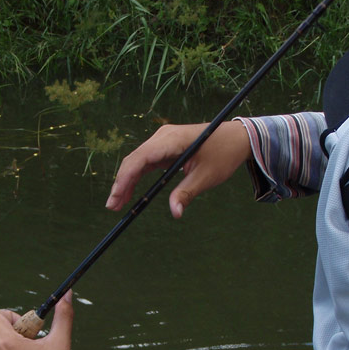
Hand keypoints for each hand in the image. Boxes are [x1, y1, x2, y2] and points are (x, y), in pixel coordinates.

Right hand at [106, 120, 250, 218]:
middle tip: (112, 206)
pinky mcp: (165, 147)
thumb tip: (175, 212)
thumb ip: (187, 193)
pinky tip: (129, 193)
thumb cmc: (223, 154)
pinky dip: (137, 177)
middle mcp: (163, 137)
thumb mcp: (206, 177)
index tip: (117, 197)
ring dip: (127, 182)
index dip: (125, 178)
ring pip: (137, 162)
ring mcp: (163, 141)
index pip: (140, 158)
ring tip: (116, 204)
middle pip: (134, 160)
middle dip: (122, 183)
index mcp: (172, 140)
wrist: (236, 138)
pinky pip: (146, 163)